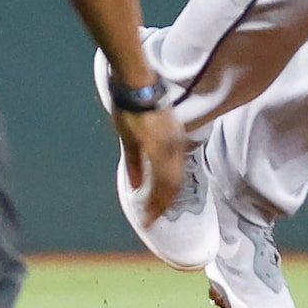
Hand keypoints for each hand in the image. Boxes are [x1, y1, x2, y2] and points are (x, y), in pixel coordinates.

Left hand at [112, 98, 187, 225]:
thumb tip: (137, 186)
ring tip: (160, 204)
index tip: (147, 221)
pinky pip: (180, 163)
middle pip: (174, 184)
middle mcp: (173, 149)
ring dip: (169, 193)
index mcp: (160, 152)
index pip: (163, 187)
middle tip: (152, 217)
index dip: (156, 206)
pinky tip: (167, 182)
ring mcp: (178, 141)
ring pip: (179, 175)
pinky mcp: (179, 135)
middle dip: (163, 203)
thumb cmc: (129, 111)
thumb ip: (135, 164)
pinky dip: (173, 178)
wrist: (140, 86)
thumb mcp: (127, 139)